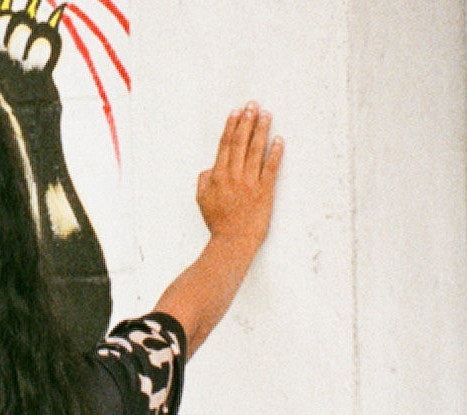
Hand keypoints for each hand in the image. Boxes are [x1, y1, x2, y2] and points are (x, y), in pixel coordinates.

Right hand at [197, 103, 282, 250]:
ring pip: (256, 150)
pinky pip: (271, 167)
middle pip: (240, 143)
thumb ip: (203, 182)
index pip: (224, 146)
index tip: (236, 112)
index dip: (231, 127)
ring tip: (266, 115)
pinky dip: (275, 152)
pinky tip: (278, 139)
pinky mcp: (265, 190)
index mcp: (217, 177)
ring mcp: (249, 183)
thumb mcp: (202, 202)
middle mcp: (233, 176)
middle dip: (247, 122)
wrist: (232, 242)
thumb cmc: (218, 223)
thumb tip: (208, 168)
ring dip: (261, 130)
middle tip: (253, 105)